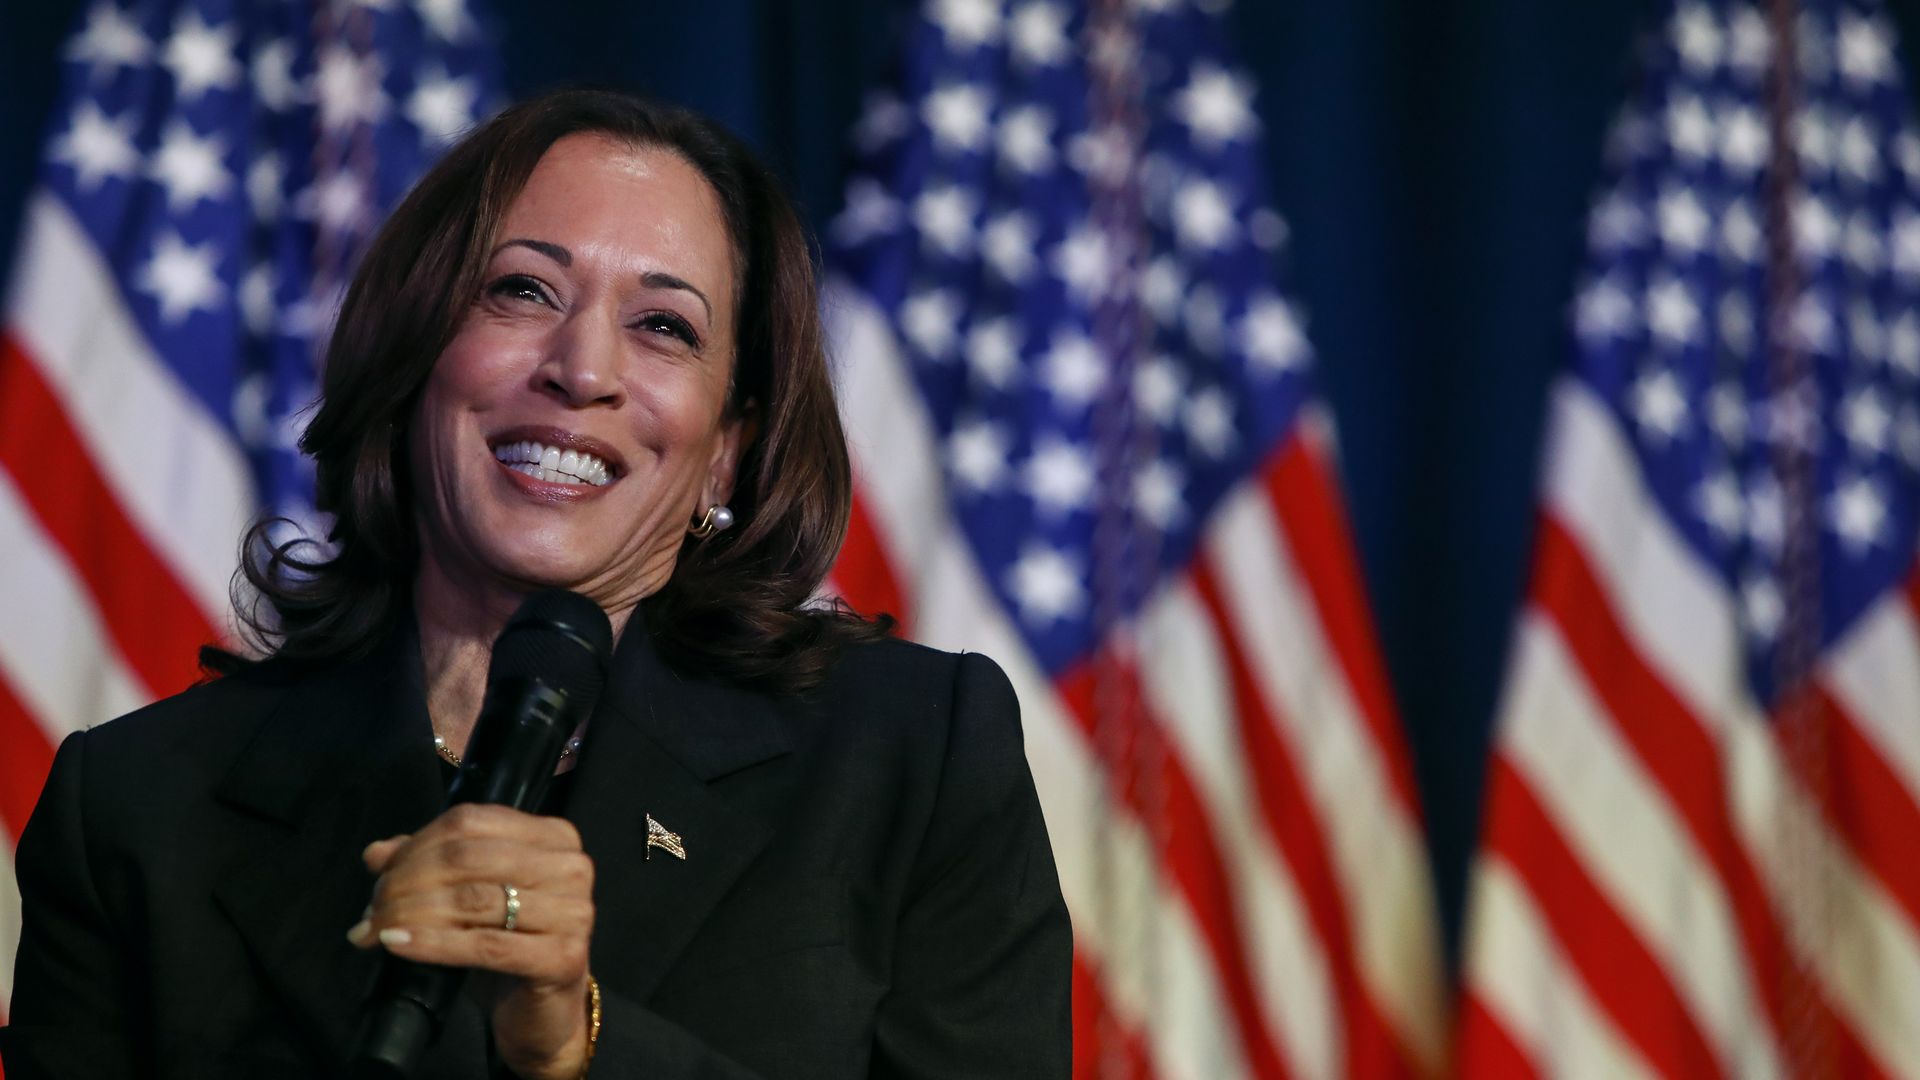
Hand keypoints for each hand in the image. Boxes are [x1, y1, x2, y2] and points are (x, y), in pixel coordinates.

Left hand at [349, 803, 596, 1079]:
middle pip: (468, 858)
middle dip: (407, 881)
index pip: (470, 821)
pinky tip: (397, 943)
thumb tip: (377, 853)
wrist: (544, 1016)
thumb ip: (430, 867)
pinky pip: (483, 945)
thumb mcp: (471, 900)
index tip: (379, 876)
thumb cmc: (511, 950)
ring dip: (411, 913)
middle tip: (373, 910)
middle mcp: (570, 867)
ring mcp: (573, 911)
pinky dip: (431, 943)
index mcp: (553, 837)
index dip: (416, 846)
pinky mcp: (562, 956)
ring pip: (473, 900)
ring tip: (376, 930)